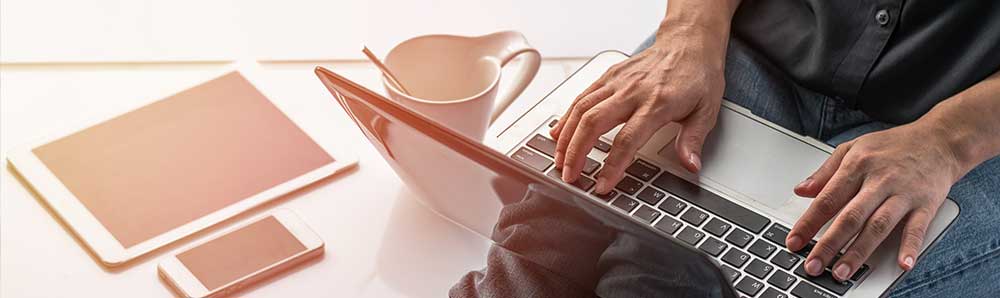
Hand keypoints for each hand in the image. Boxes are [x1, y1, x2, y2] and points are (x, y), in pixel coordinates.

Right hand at [550, 27, 726, 193]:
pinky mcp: (609, 75)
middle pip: (593, 123)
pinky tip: (559, 133)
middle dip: (576, 152)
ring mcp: (617, 81)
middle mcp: (632, 91)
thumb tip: (691, 166)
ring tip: (559, 159)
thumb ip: (693, 140)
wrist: (689, 42)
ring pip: (581, 109)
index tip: (602, 184)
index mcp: (657, 103)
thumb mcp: (706, 110)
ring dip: (566, 137)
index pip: (627, 139)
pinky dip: (566, 116)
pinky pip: (582, 96)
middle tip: (569, 176)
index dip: (612, 165)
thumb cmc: (697, 76)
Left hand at [786, 121, 966, 280]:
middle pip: (850, 217)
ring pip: (878, 226)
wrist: (940, 139)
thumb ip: (825, 172)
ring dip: (859, 251)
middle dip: (829, 244)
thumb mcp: (853, 148)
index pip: (827, 199)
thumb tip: (801, 190)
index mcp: (857, 166)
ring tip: (843, 272)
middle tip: (813, 265)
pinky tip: (902, 264)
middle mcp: (879, 180)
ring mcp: (903, 193)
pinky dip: (910, 247)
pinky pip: (917, 228)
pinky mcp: (926, 204)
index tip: (793, 242)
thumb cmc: (893, 145)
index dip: (808, 223)